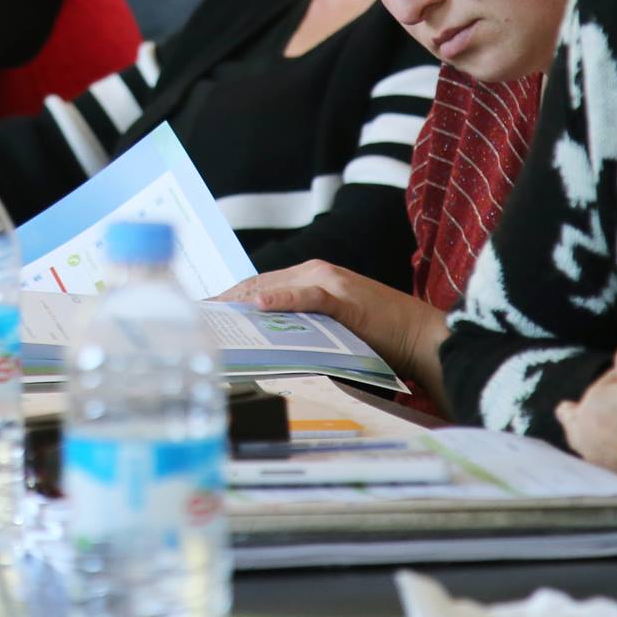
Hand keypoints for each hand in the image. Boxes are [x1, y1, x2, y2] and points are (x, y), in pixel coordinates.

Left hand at [216, 259, 449, 399]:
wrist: (419, 335)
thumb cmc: (378, 337)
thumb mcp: (330, 328)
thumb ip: (300, 326)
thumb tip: (263, 344)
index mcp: (309, 277)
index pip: (257, 285)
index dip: (228, 299)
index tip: (202, 314)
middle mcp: (315, 272)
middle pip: (258, 284)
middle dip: (226, 302)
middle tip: (197, 318)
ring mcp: (329, 281)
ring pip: (275, 286)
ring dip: (242, 301)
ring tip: (214, 316)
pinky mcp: (344, 296)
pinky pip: (307, 295)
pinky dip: (282, 300)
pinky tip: (258, 307)